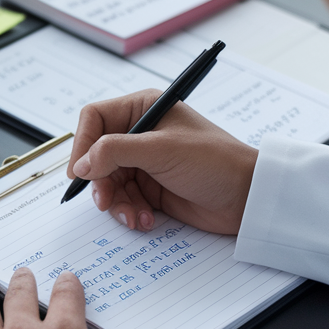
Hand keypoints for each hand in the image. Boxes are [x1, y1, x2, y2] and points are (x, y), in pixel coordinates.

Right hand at [66, 89, 257, 233]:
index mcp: (142, 109)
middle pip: (95, 155)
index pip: (93, 119)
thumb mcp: (161, 150)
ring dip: (116, 202)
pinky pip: (123, 200)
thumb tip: (81, 165)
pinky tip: (146, 219)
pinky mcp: (150, 188)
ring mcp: (144, 162)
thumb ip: (115, 152)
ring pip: (106, 182)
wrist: (248, 197)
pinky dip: (129, 211)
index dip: (82, 144)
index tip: (80, 172)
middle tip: (106, 201)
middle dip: (100, 182)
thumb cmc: (215, 162)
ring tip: (134, 215)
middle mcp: (139, 134)